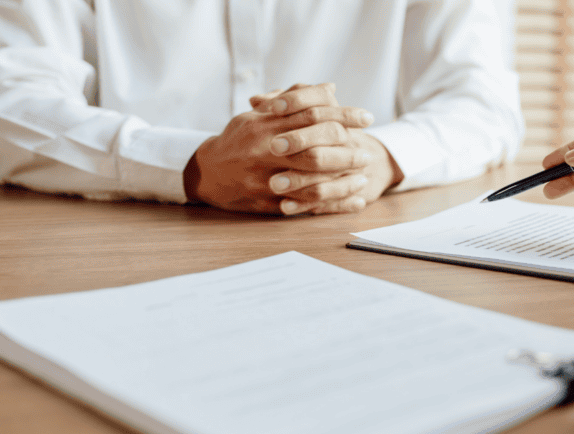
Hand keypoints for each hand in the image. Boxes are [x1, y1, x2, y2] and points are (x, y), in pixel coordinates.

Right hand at [184, 83, 376, 214]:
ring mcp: (266, 178)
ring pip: (312, 181)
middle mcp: (266, 151)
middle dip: (346, 152)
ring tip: (365, 177)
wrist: (207, 173)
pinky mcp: (268, 202)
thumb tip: (330, 88)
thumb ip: (294, 101)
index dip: (342, 116)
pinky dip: (335, 205)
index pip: (311, 115)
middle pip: (314, 150)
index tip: (366, 118)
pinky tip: (356, 201)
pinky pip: (307, 206)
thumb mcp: (259, 114)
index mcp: (266, 124)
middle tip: (367, 152)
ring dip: (343, 181)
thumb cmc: (239, 139)